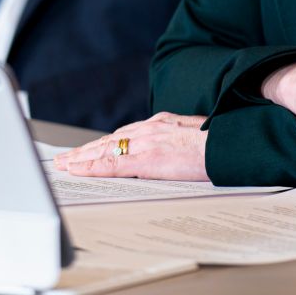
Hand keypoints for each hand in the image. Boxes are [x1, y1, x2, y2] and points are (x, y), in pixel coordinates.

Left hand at [51, 113, 209, 180]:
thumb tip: (171, 153)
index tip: (89, 150)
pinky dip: (91, 167)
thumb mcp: (192, 137)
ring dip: (81, 158)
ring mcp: (146, 143)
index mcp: (160, 124)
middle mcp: (148, 129)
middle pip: (109, 141)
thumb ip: (175, 142)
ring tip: (64, 165)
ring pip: (104, 150)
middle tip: (65, 158)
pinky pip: (112, 164)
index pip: (124, 135)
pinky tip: (78, 170)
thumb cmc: (219, 145)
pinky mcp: (147, 159)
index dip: (103, 144)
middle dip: (85, 151)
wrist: (230, 145)